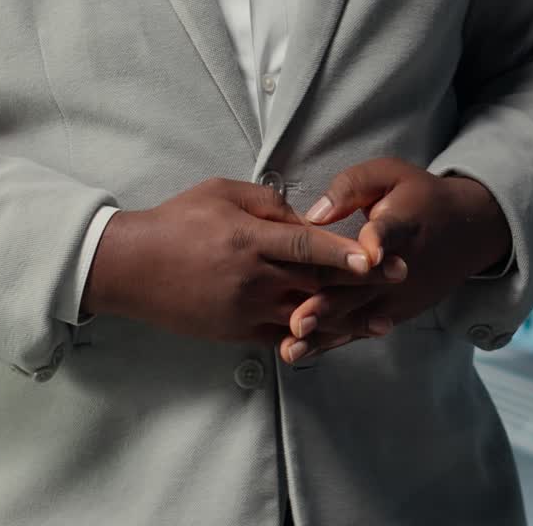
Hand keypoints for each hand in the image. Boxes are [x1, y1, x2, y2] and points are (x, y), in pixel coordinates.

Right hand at [81, 176, 407, 346]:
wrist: (132, 267)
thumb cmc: (176, 221)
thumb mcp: (220, 192)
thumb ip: (267, 202)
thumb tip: (305, 218)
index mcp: (248, 239)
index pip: (305, 247)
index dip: (343, 252)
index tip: (376, 255)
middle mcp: (252, 279)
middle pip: (317, 284)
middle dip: (361, 282)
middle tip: (400, 276)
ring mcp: (245, 310)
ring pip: (307, 317)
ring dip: (346, 318)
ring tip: (381, 317)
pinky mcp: (238, 333)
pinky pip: (284, 339)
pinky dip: (313, 338)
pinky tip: (338, 336)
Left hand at [279, 157, 510, 364]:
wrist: (467, 231)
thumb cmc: (417, 196)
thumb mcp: (390, 174)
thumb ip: (352, 187)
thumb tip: (315, 213)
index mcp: (401, 224)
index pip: (390, 233)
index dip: (379, 241)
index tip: (368, 253)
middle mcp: (402, 267)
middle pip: (363, 286)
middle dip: (330, 304)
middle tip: (298, 320)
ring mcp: (399, 295)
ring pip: (358, 316)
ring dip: (326, 333)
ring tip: (293, 347)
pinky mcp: (396, 312)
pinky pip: (361, 329)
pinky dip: (333, 342)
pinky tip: (303, 353)